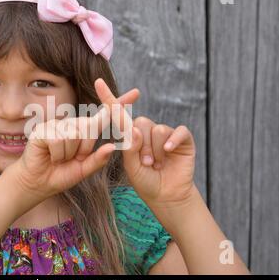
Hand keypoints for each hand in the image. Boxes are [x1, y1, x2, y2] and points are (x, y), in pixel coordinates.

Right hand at [9, 87, 139, 201]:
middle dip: (83, 149)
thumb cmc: (59, 175)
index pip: (104, 116)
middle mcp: (72, 124)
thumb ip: (98, 160)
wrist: (37, 183)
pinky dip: (57, 154)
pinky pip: (60, 140)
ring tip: (58, 158)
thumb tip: (112, 147)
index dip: (118, 104)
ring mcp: (57, 125)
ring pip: (74, 135)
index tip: (137, 93)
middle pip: (89, 128)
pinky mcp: (44, 129)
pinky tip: (50, 156)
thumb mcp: (83, 170)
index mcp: (84, 132)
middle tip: (70, 158)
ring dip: (68, 154)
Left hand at [94, 78, 196, 206]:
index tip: (98, 82)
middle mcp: (146, 131)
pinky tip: (169, 151)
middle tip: (146, 164)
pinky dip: (173, 141)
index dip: (109, 99)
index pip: (118, 115)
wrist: (166, 196)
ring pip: (157, 129)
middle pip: (140, 122)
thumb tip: (136, 128)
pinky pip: (178, 131)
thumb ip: (131, 148)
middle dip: (142, 146)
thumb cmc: (146, 181)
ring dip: (155, 151)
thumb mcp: (132, 167)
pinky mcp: (182, 139)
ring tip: (156, 165)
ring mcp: (164, 134)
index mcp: (131, 136)